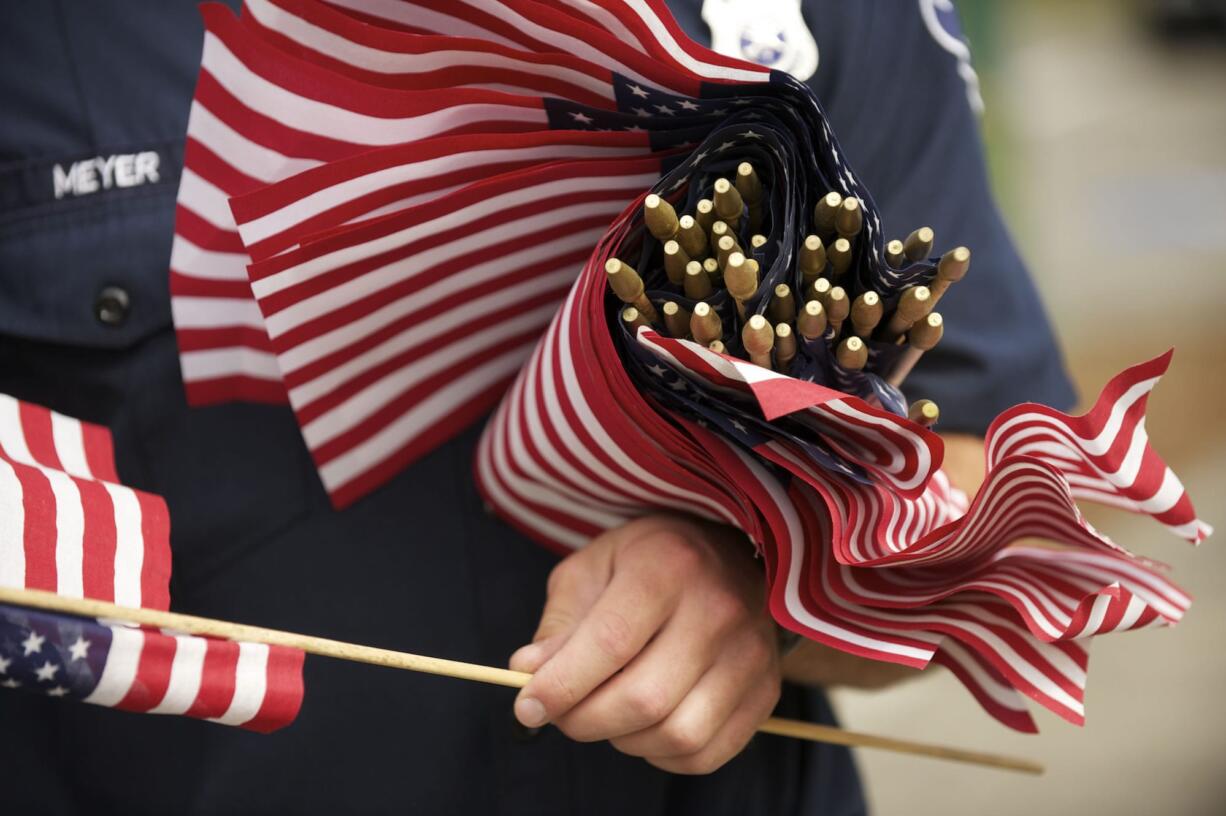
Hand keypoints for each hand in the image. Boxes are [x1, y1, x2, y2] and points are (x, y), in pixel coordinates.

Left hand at [509, 514, 781, 773]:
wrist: (734, 556)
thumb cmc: (651, 561)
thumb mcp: (594, 568)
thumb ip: (560, 622)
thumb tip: (529, 672)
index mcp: (668, 566)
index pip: (611, 642)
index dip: (561, 685)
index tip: (528, 706)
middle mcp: (718, 609)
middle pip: (644, 698)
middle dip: (585, 721)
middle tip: (562, 715)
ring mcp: (750, 653)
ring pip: (677, 734)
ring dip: (624, 741)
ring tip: (606, 716)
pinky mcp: (765, 691)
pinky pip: (705, 752)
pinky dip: (661, 755)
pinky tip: (643, 728)